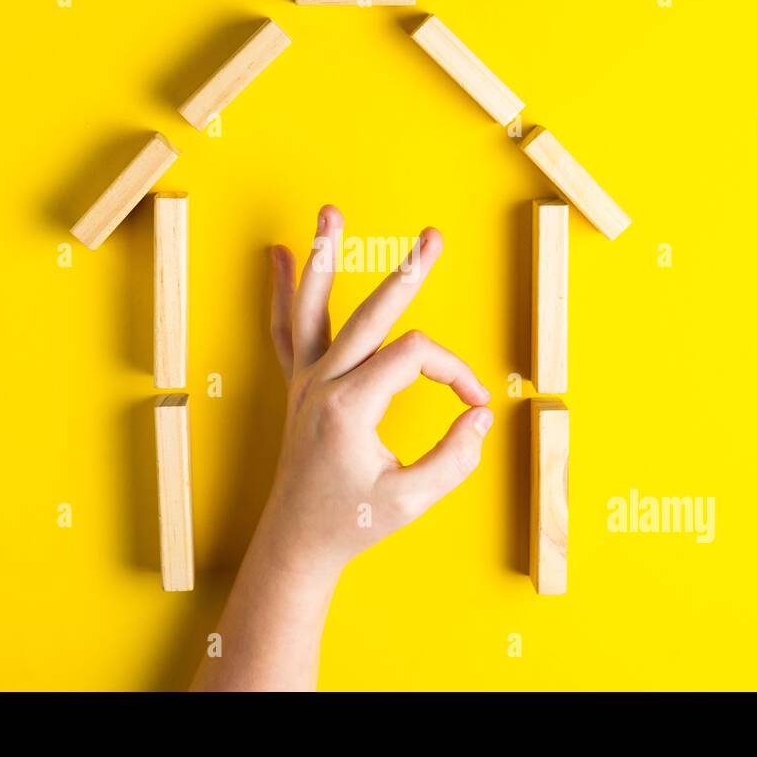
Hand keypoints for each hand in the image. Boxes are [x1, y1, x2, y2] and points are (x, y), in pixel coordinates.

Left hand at [252, 204, 493, 583]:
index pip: (415, 357)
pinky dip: (282, 291)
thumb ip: (454, 457)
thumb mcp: (412, 500)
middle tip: (433, 236)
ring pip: (313, 307)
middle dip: (408, 272)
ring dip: (323, 258)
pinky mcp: (298, 387)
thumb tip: (479, 414)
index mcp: (348, 406)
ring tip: (329, 213)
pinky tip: (276, 256)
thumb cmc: (351, 523)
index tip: (474, 403)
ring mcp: (305, 382)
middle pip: (370, 312)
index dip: (454, 372)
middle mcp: (321, 384)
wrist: (297, 542)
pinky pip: (287, 330)